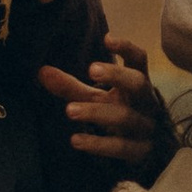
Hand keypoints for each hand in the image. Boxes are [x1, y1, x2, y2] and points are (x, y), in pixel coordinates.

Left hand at [40, 36, 166, 166]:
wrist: (150, 151)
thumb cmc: (119, 114)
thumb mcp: (98, 98)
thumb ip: (71, 86)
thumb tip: (41, 72)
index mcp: (138, 83)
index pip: (139, 60)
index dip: (126, 48)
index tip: (107, 39)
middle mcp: (146, 102)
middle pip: (138, 84)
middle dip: (117, 75)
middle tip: (91, 70)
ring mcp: (146, 127)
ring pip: (125, 117)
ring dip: (96, 112)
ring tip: (69, 110)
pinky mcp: (141, 152)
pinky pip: (121, 147)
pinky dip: (98, 144)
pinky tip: (76, 140)